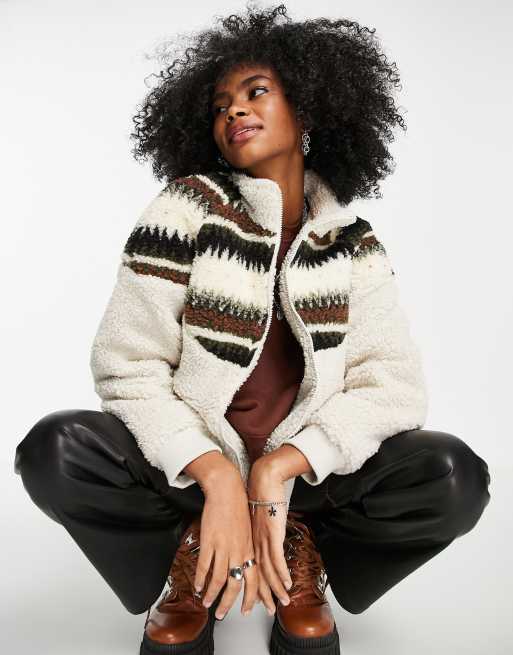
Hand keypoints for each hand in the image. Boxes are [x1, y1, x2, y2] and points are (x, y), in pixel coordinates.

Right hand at [193, 466, 258, 618]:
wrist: (227, 490)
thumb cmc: (237, 508)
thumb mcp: (247, 531)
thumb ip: (245, 549)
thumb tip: (242, 564)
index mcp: (250, 549)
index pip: (254, 580)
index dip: (250, 598)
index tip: (246, 611)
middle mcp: (239, 551)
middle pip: (236, 585)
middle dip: (229, 604)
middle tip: (222, 615)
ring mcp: (224, 547)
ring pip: (219, 579)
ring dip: (211, 595)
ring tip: (206, 603)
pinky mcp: (210, 541)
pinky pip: (204, 566)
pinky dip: (200, 579)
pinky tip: (196, 586)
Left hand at [247, 460, 292, 615]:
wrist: (262, 480)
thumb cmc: (259, 496)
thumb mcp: (257, 519)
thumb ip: (259, 532)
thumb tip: (263, 541)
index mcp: (249, 542)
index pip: (251, 571)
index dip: (254, 588)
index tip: (255, 603)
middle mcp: (255, 544)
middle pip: (258, 575)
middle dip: (262, 596)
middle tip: (267, 613)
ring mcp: (263, 540)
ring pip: (267, 571)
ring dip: (274, 590)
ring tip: (280, 605)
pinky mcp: (272, 534)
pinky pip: (276, 558)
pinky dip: (281, 573)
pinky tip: (286, 585)